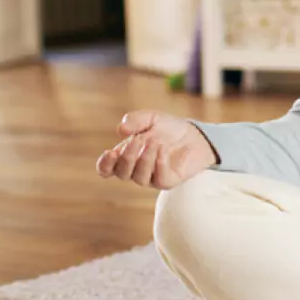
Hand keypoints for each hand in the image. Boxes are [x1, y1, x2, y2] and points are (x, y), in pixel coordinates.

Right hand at [95, 110, 217, 189]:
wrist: (194, 135)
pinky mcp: (168, 182)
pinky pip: (159, 180)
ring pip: (140, 178)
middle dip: (127, 157)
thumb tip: (121, 130)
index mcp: (125, 156)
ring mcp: (151, 178)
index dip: (104, 165)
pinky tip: (163, 150)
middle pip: (122, 173)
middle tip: (137, 140)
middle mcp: (136, 170)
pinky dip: (159, 164)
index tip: (109, 153)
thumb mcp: (151, 118)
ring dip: (144, 159)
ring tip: (154, 142)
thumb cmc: (168, 128)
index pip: (107, 169)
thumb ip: (135, 120)